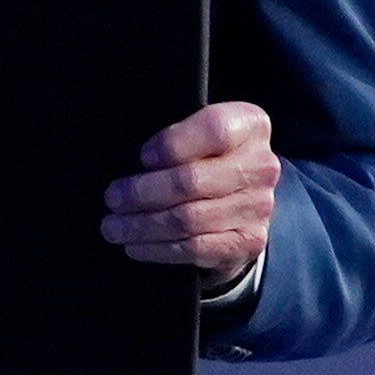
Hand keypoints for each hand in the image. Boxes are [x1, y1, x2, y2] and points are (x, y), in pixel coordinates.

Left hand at [104, 102, 277, 275]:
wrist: (243, 199)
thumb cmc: (209, 158)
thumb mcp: (199, 134)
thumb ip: (178, 138)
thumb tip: (135, 163)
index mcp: (250, 125)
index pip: (214, 130)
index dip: (173, 145)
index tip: (142, 157)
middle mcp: (261, 166)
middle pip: (192, 181)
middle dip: (142, 192)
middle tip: (112, 198)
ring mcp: (258, 207)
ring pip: (188, 219)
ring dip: (142, 225)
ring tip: (113, 226)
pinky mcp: (248, 241)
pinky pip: (194, 248)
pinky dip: (158, 249)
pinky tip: (136, 245)